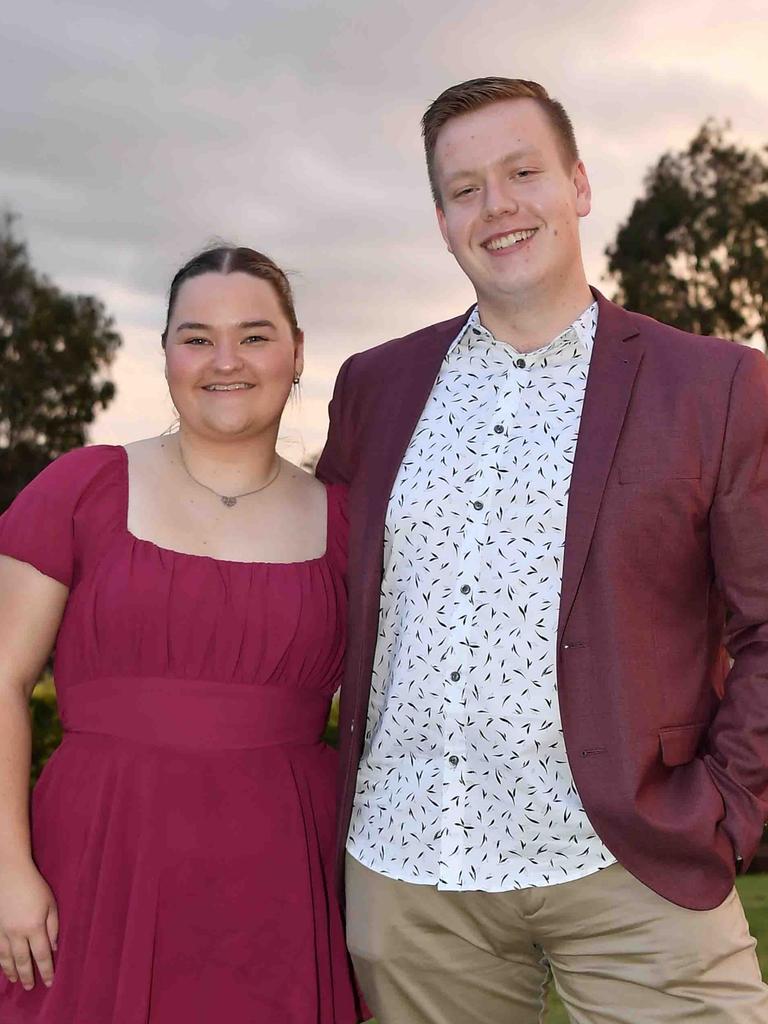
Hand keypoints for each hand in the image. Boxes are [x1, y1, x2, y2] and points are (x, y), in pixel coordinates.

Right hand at [0, 860, 57, 989]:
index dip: (46, 970)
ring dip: (12, 972)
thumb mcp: (50, 903)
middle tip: (31, 987)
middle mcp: (17, 933)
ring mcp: (3, 932)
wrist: (8, 874)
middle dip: (28, 976)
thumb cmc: (33, 885)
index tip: (50, 982)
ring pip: (7, 959)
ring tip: (17, 981)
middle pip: (23, 961)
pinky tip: (4, 966)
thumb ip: (53, 926)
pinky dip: (1, 962)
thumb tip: (53, 948)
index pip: (42, 955)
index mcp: (35, 927)